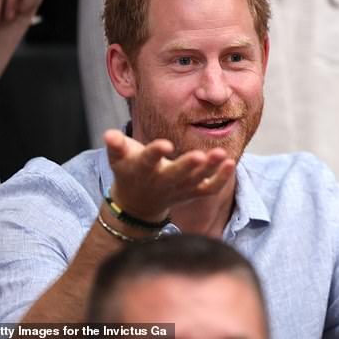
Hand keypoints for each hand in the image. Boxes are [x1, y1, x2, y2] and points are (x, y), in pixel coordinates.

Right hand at [104, 129, 235, 221]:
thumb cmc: (130, 170)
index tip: (164, 144)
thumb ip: (115, 145)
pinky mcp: (194, 192)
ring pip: (197, 181)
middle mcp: (163, 180)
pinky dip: (222, 179)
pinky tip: (230, 163)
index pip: (148, 160)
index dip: (155, 153)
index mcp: (143, 169)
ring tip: (222, 154)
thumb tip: (108, 134)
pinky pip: (210, 189)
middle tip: (201, 156)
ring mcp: (180, 188)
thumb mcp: (118, 158)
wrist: (138, 204)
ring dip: (211, 169)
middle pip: (176, 174)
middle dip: (188, 166)